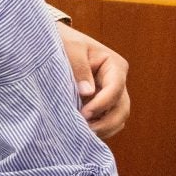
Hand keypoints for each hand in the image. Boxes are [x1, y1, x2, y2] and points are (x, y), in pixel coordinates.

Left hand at [58, 24, 129, 138]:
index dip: (102, 104)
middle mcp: (118, 81)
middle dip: (106, 122)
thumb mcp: (70, 48)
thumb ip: (79, 68)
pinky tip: (83, 132)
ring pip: (117, 118)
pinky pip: (106, 120)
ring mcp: (111, 94)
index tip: (83, 114)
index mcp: (114, 65)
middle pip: (122, 108)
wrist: (53, 43)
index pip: (115, 88)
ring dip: (103, 129)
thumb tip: (87, 93)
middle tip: (85, 131)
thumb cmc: (63, 41)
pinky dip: (98, 128)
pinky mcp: (101, 104)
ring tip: (83, 134)